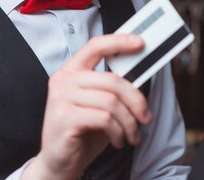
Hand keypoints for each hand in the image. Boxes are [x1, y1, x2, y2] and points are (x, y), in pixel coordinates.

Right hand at [22, 34, 151, 179]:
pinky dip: (118, 131)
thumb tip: (139, 76)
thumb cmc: (82, 132)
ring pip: (111, 101)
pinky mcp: (64, 118)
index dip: (119, 41)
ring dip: (129, 122)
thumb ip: (111, 88)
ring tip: (131, 135)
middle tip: (145, 117)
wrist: (59, 163)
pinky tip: (118, 140)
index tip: (140, 42)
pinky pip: (104, 118)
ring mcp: (61, 98)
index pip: (95, 46)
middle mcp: (63, 80)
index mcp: (71, 71)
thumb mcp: (98, 105)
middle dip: (136, 100)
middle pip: (112, 80)